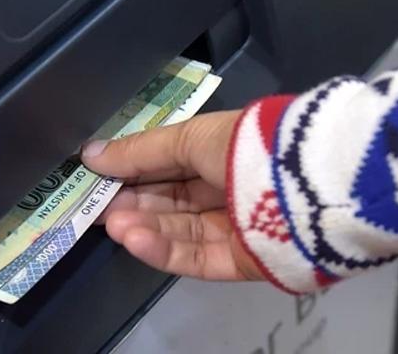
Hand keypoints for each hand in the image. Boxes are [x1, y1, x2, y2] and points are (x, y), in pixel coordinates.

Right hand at [81, 111, 264, 281]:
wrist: (307, 184)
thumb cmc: (246, 148)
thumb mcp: (189, 137)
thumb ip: (139, 151)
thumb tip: (90, 155)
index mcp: (221, 153)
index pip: (169, 166)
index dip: (132, 172)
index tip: (94, 178)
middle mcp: (228, 190)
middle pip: (172, 202)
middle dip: (133, 203)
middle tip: (95, 206)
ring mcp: (236, 228)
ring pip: (181, 230)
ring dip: (144, 228)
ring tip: (111, 224)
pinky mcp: (243, 261)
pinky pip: (198, 257)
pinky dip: (164, 250)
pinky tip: (133, 240)